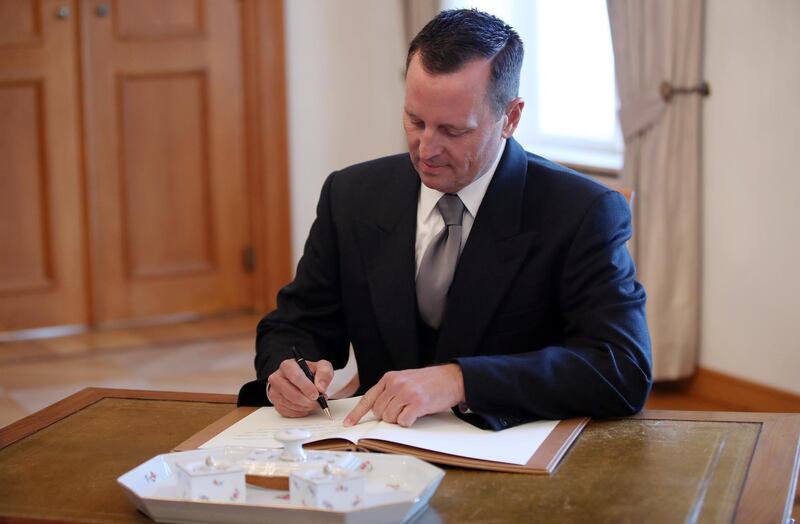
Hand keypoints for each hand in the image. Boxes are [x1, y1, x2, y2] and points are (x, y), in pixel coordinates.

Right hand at [267, 358, 333, 417]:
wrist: (305, 381)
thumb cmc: (311, 373)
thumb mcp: (322, 367)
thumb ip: (324, 373)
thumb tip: (321, 387)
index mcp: (287, 366)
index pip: (295, 376)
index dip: (306, 387)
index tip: (316, 394)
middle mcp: (277, 378)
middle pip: (291, 393)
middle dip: (308, 400)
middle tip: (318, 401)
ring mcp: (275, 392)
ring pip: (291, 404)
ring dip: (306, 406)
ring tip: (314, 402)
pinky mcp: (276, 404)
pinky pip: (289, 412)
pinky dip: (301, 412)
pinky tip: (306, 406)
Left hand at [343, 364, 464, 426]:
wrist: (452, 378)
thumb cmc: (429, 381)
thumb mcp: (405, 379)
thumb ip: (390, 391)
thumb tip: (377, 410)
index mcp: (389, 378)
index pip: (368, 398)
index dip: (357, 413)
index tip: (348, 424)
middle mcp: (395, 384)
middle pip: (378, 412)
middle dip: (388, 416)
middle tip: (402, 410)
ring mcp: (406, 393)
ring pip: (389, 418)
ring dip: (399, 419)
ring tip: (411, 409)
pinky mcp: (417, 403)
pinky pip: (403, 421)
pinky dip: (409, 422)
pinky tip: (417, 413)